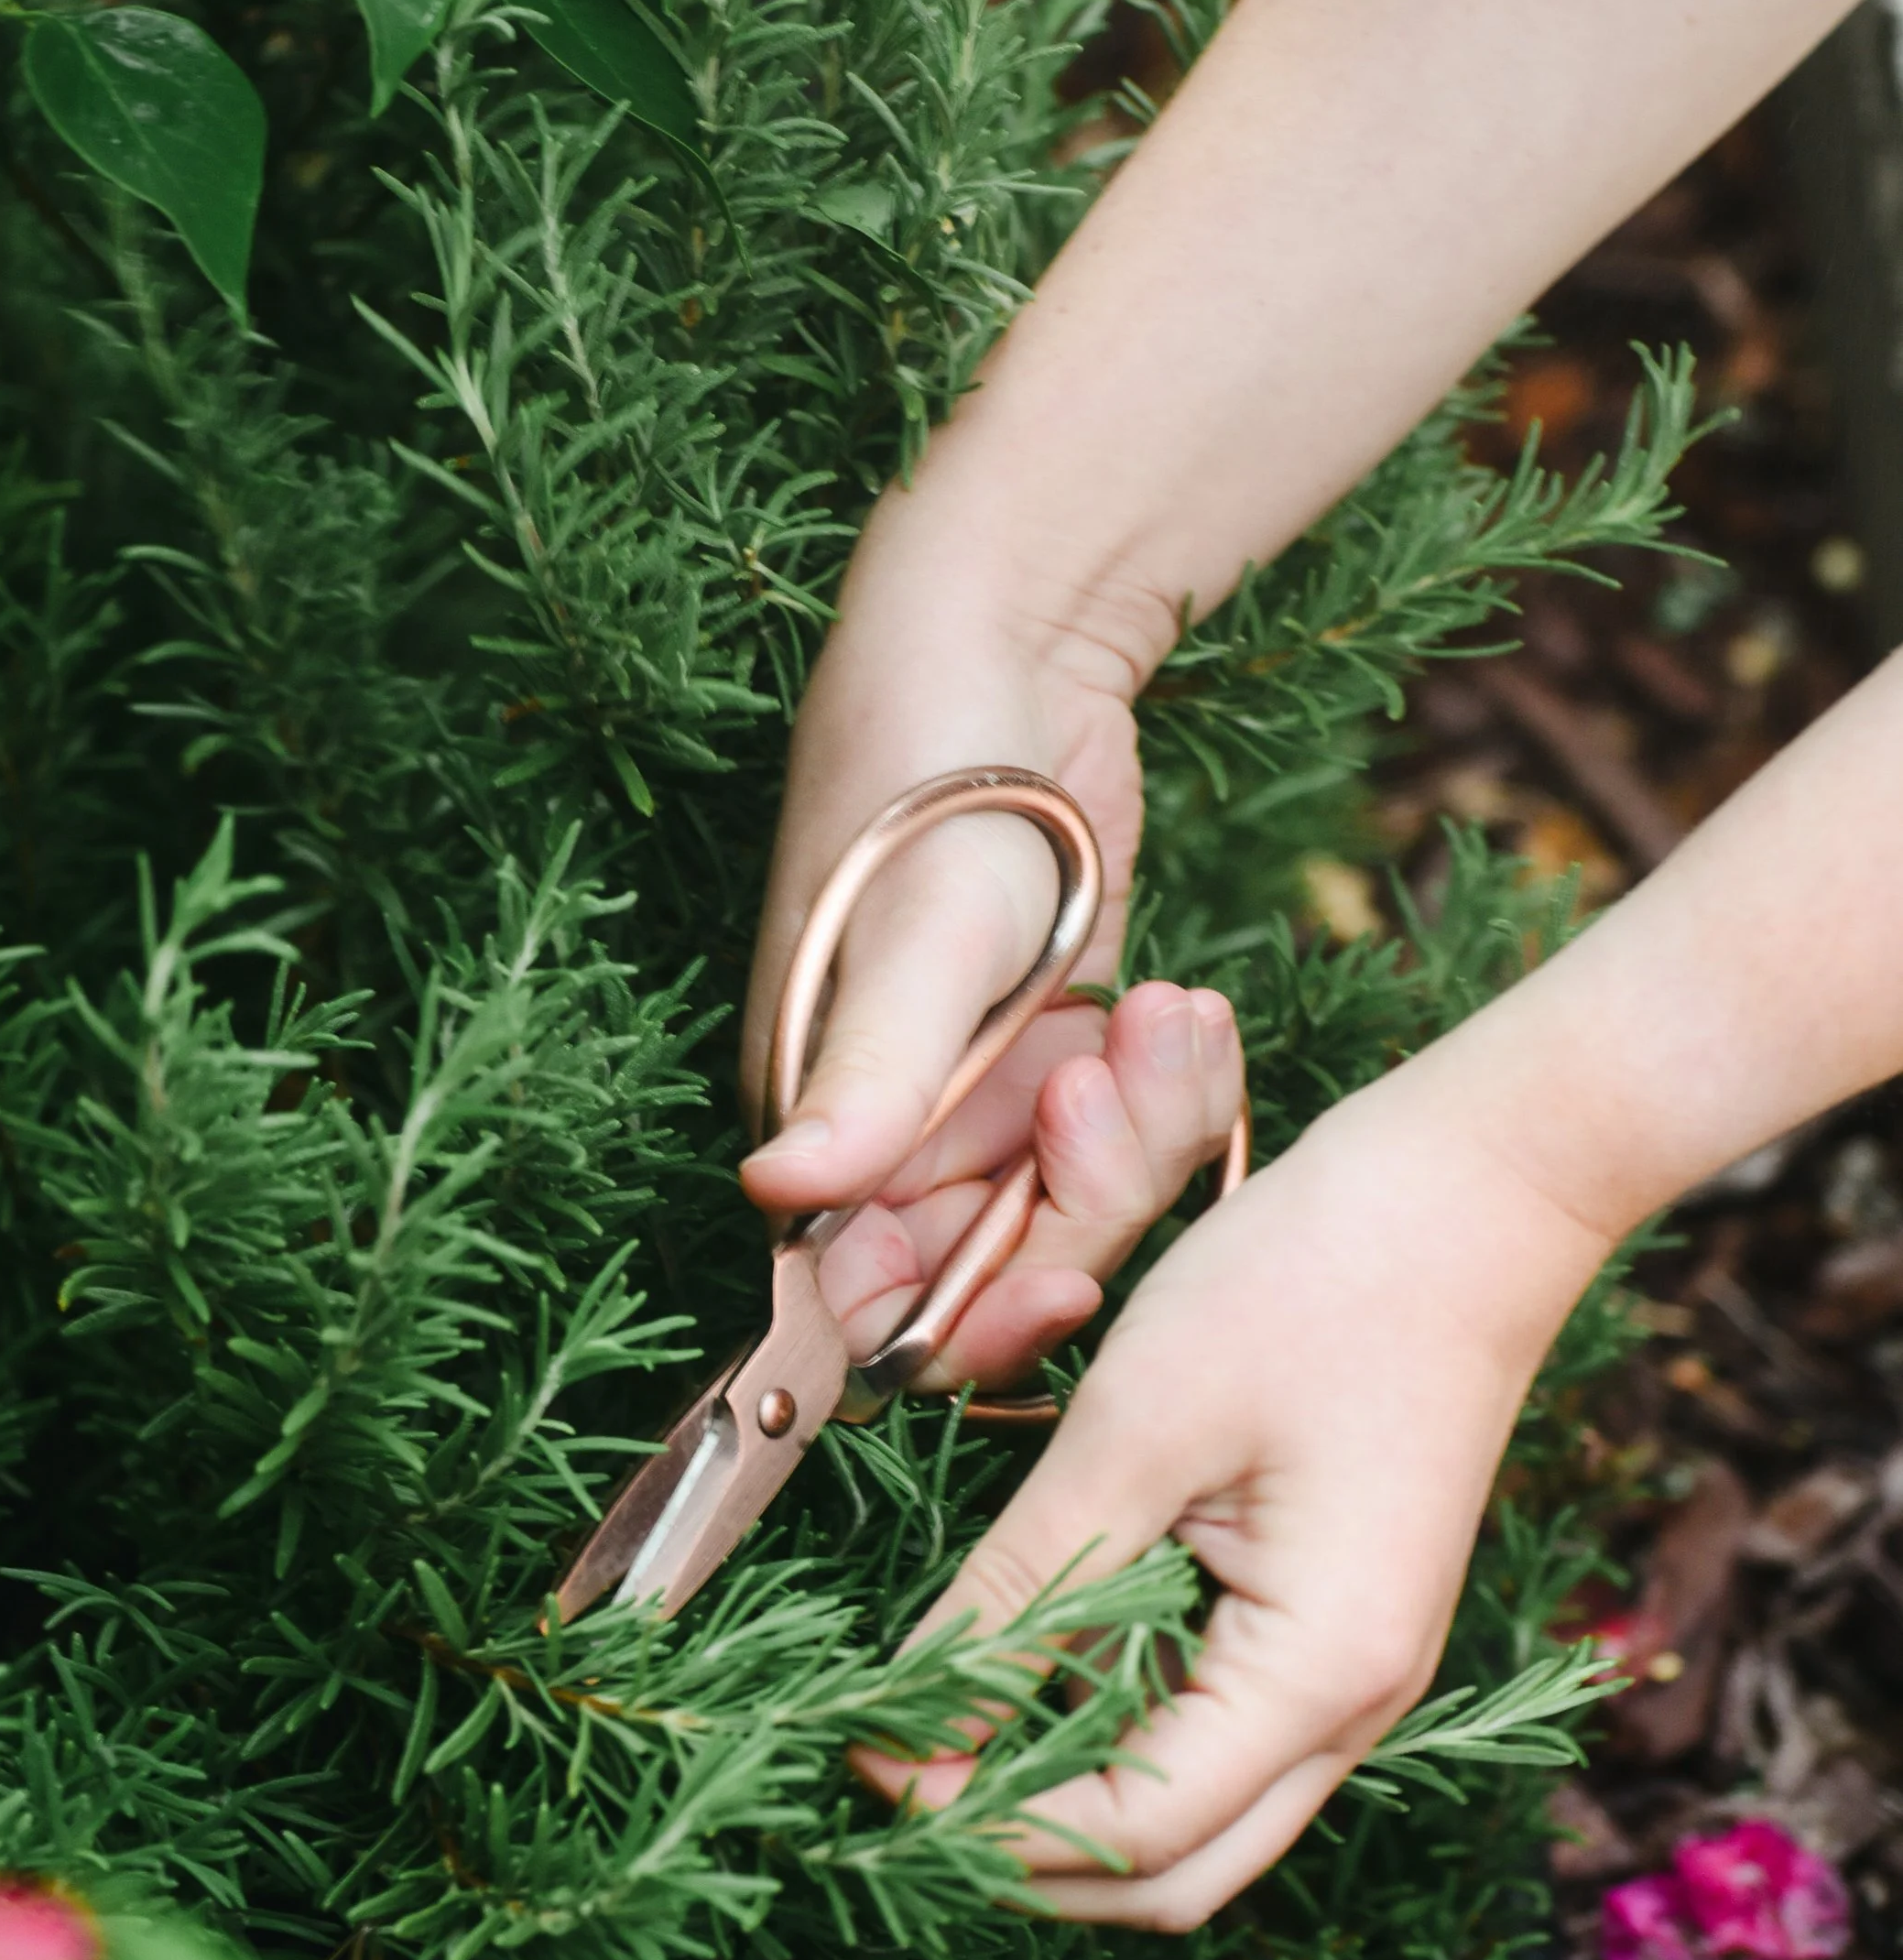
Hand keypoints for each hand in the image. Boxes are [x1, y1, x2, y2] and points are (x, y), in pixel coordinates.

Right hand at [742, 465, 1189, 1379]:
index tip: (1063, 1275)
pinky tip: (1182, 1007)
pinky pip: (1138, 1135)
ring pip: (1088, 1206)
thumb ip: (866, 1079)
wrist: (1014, 639)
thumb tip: (776, 1191)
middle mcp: (897, 1136)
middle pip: (1003, 1273)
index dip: (966, 1320)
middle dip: (1088, 1202)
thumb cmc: (930, 774)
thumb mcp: (915, 936)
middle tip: (1116, 1084)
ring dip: (1149, 1130)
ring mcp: (986, 1100)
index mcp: (825, 1125)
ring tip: (1164, 1018)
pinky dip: (1178, 1087)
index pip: (873, 1305)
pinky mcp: (1062, 1058)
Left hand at [854, 1066, 1613, 1925]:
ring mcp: (1350, 1673)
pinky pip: (1211, 1725)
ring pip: (1192, 1811)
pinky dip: (1110, 1719)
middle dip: (1024, 1851)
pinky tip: (1023, 1651)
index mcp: (1319, 1674)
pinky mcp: (1329, 1624)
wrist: (1469, 1199)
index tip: (868, 1760)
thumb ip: (1022, 1584)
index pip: (1133, 1831)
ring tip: (936, 1716)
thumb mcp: (1133, 1430)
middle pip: (1173, 1870)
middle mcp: (1353, 1709)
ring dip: (1062, 1789)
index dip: (985, 1820)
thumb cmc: (1312, 1285)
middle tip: (897, 1772)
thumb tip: (911, 1702)